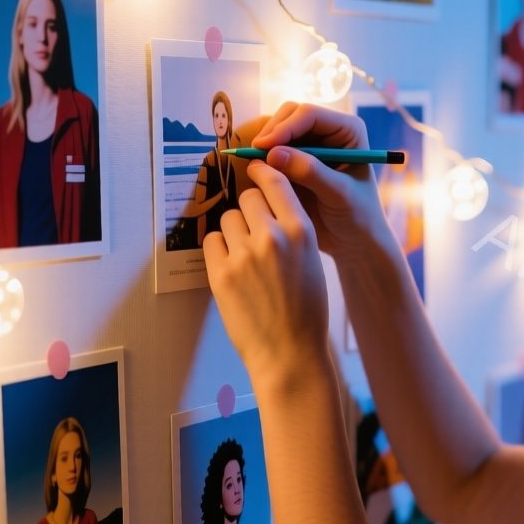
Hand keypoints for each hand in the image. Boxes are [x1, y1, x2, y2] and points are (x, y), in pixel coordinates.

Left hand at [203, 162, 331, 382]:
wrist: (290, 352)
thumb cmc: (306, 311)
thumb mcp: (312, 261)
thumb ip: (293, 230)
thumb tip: (268, 205)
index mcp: (302, 232)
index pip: (276, 183)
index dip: (262, 173)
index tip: (255, 171)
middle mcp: (273, 237)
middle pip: (248, 198)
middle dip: (248, 209)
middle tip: (253, 228)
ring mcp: (244, 255)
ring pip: (228, 219)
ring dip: (233, 231)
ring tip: (245, 256)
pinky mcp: (221, 274)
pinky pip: (212, 241)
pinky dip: (219, 249)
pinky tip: (232, 267)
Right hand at [249, 102, 397, 263]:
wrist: (354, 239)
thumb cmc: (358, 216)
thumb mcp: (339, 194)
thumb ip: (311, 172)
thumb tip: (274, 153)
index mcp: (348, 130)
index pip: (310, 115)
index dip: (285, 127)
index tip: (264, 147)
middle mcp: (329, 130)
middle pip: (291, 115)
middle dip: (272, 132)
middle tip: (254, 156)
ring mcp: (311, 143)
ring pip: (278, 129)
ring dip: (265, 144)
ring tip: (256, 167)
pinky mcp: (296, 158)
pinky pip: (273, 148)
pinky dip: (263, 156)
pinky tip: (257, 172)